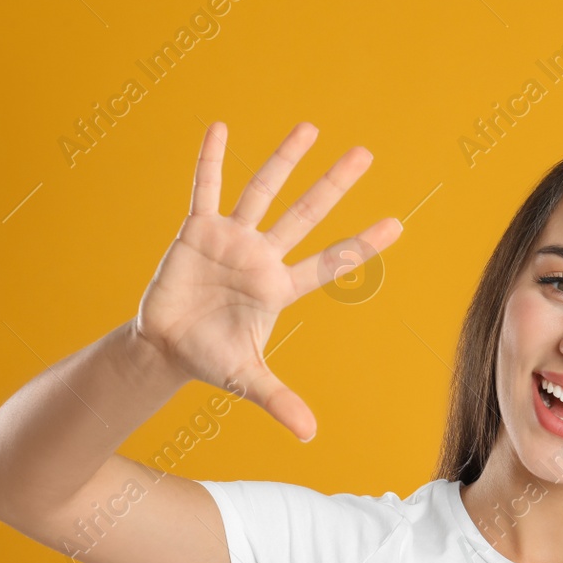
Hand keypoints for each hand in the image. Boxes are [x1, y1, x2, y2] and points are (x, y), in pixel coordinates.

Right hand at [134, 120, 401, 441]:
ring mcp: (231, 239)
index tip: (397, 224)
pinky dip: (209, 160)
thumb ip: (279, 401)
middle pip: (305, 213)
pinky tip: (219, 128)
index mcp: (280, 287)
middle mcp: (261, 256)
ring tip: (310, 128)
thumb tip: (309, 434)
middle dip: (333, 184)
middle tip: (365, 154)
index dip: (361, 244)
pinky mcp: (196, 231)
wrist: (165, 348)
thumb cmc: (211, 359)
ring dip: (283, 159)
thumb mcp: (247, 380)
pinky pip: (205, 189)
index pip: (329, 261)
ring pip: (262, 191)